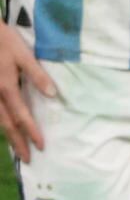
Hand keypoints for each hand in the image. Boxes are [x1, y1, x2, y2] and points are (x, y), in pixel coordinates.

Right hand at [0, 24, 53, 161]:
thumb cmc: (1, 39)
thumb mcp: (22, 53)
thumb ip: (37, 74)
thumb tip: (54, 95)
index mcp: (6, 87)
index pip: (22, 116)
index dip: (31, 132)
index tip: (41, 147)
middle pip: (6, 123)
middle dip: (17, 142)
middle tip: (26, 159)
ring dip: (6, 135)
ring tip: (15, 149)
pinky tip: (3, 129)